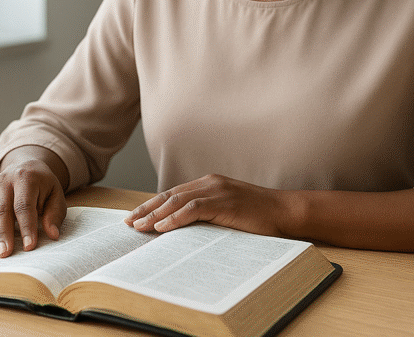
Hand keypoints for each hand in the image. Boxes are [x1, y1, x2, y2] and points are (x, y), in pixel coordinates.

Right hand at [0, 146, 67, 257]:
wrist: (25, 165)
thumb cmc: (43, 185)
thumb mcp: (56, 194)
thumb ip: (54, 213)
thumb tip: (52, 234)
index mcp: (26, 178)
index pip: (24, 205)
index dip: (26, 227)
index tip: (28, 246)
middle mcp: (5, 182)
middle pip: (1, 210)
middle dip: (2, 234)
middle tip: (4, 254)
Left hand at [124, 174, 294, 237]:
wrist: (284, 212)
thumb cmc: (258, 217)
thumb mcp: (227, 213)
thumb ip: (207, 216)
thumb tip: (183, 232)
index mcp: (209, 184)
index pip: (173, 194)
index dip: (152, 205)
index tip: (136, 217)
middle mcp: (210, 183)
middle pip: (170, 195)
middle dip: (147, 209)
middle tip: (129, 223)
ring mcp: (217, 190)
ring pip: (177, 201)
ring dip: (156, 215)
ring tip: (140, 227)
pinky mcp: (224, 201)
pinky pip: (193, 209)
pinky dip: (175, 218)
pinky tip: (162, 227)